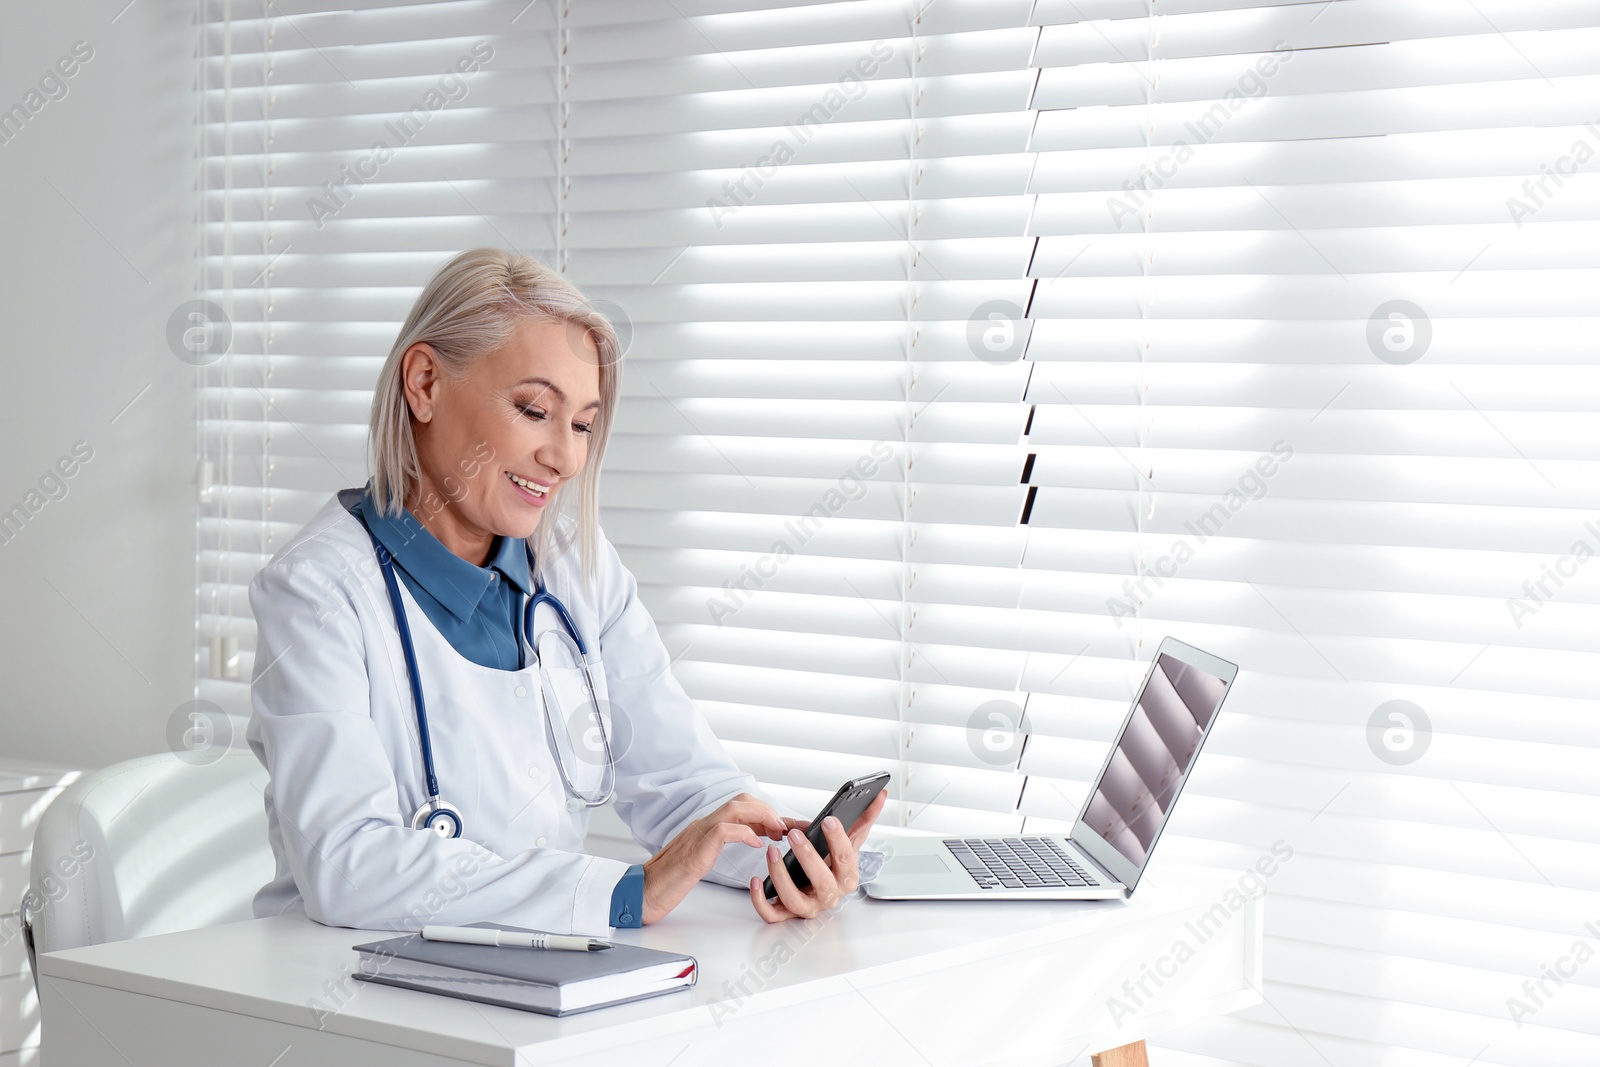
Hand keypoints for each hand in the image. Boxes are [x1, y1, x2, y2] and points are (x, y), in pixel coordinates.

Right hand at [640, 794, 798, 923]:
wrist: (641, 893)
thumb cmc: (668, 882)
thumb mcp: (699, 861)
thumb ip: (718, 847)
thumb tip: (747, 841)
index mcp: (706, 828)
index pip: (742, 810)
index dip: (771, 814)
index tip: (793, 824)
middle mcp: (703, 825)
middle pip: (742, 800)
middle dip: (769, 810)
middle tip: (787, 829)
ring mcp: (698, 834)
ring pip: (736, 807)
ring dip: (763, 816)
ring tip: (778, 831)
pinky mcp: (696, 850)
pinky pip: (723, 830)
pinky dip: (743, 832)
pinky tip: (756, 843)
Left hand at [750, 789, 885, 921]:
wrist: (820, 887)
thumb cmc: (833, 863)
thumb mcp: (850, 842)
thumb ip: (865, 818)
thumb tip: (881, 794)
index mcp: (847, 877)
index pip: (847, 860)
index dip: (838, 840)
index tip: (828, 820)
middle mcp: (829, 895)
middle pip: (822, 883)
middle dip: (808, 858)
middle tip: (795, 835)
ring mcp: (808, 907)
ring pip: (794, 900)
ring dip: (781, 876)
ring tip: (772, 851)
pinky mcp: (786, 913)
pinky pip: (772, 914)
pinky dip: (761, 900)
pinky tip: (756, 880)